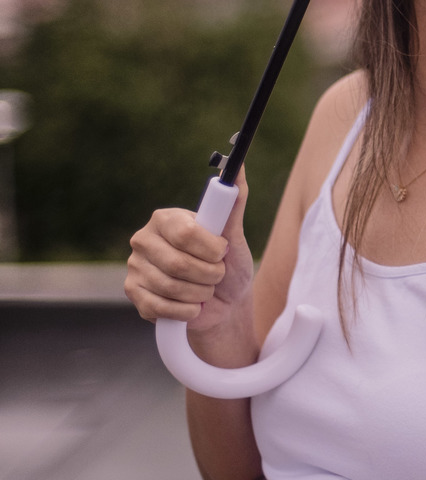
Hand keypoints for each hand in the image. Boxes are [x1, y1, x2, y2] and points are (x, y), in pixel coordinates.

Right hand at [126, 171, 254, 345]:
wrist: (223, 303)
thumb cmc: (227, 266)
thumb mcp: (234, 235)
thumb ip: (233, 201)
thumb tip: (237, 168)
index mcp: (165, 219)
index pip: (186, 233)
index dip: (212, 250)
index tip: (223, 253)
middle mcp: (144, 239)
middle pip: (178, 264)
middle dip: (209, 275)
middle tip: (216, 275)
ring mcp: (135, 267)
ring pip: (172, 288)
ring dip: (201, 294)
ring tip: (205, 289)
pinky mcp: (133, 294)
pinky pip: (162, 307)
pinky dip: (187, 311)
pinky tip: (192, 305)